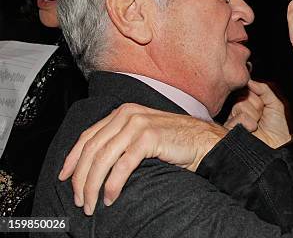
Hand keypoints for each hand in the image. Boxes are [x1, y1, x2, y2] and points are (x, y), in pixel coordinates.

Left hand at [58, 103, 226, 215]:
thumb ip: (122, 140)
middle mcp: (128, 115)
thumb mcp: (143, 135)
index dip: (73, 159)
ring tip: (92, 204)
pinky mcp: (149, 138)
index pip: (88, 136)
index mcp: (124, 112)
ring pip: (103, 159)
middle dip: (81, 178)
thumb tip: (96, 162)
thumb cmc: (176, 142)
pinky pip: (122, 166)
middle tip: (80, 200)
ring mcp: (138, 125)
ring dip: (93, 186)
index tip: (64, 177)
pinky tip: (111, 197)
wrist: (204, 142)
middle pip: (92, 149)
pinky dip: (113, 185)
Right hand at [225, 80, 291, 147]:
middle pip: (243, 95)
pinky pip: (239, 117)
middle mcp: (238, 110)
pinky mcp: (229, 130)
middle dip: (257, 106)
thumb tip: (250, 80)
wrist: (277, 146)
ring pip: (240, 105)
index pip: (246, 88)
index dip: (256, 95)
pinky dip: (249, 124)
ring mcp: (232, 120)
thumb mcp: (274, 104)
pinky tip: (251, 131)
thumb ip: (264, 89)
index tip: (263, 106)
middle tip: (261, 117)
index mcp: (248, 103)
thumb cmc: (276, 128)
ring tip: (257, 125)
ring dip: (254, 116)